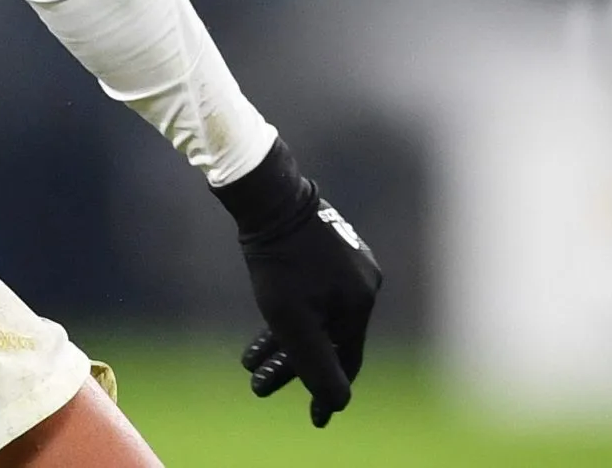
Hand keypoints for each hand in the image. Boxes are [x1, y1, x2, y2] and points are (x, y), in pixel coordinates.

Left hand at [213, 139, 381, 427]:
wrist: (265, 194)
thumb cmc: (278, 259)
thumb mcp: (292, 321)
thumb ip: (316, 364)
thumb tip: (337, 404)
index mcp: (362, 301)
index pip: (347, 360)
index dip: (327, 391)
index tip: (314, 417)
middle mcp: (362, 282)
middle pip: (327, 339)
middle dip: (290, 366)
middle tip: (258, 386)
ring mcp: (346, 263)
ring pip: (314, 316)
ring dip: (282, 342)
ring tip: (249, 363)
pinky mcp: (325, 248)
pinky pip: (309, 294)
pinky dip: (287, 313)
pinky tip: (264, 322)